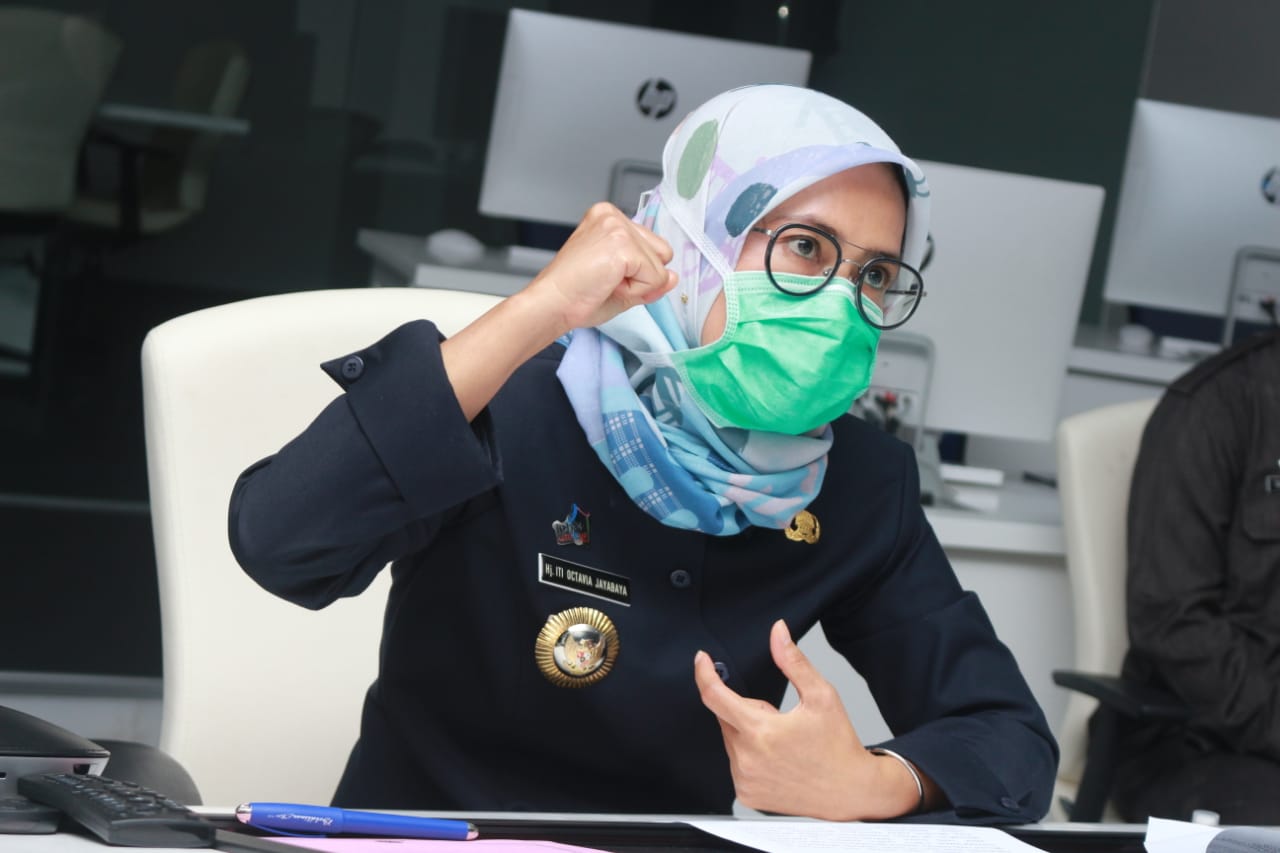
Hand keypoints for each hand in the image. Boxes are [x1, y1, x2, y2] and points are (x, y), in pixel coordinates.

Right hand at [525, 202, 677, 334]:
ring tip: (604, 283)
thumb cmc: (573, 295)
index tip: (605, 277)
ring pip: (660, 267)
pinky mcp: (623, 246)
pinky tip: (608, 285)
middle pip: (662, 252)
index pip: (650, 246)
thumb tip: (674, 277)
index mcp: (608, 218)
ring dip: (637, 285)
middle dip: (640, 276)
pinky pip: (655, 278)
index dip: (637, 271)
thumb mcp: (619, 284)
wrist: (550, 304)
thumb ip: (650, 279)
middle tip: (605, 282)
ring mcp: (618, 228)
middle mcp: (613, 216)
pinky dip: (635, 291)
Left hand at [693, 620, 922, 819]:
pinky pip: (737, 763)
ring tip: (783, 745)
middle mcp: (747, 759)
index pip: (715, 696)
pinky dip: (751, 756)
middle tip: (781, 720)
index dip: (705, 673)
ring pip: (731, 740)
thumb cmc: (838, 745)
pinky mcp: (747, 794)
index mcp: (760, 732)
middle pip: (727, 717)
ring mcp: (745, 780)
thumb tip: (778, 633)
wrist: (851, 791)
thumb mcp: (820, 696)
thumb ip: (793, 661)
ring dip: (748, 734)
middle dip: (749, 710)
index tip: (702, 659)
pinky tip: (778, 761)